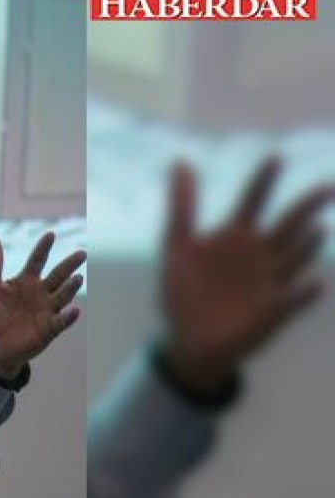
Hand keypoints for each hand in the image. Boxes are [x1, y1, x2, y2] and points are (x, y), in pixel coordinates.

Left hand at [0, 232, 85, 378]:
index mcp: (26, 280)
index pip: (37, 260)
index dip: (43, 248)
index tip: (50, 235)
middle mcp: (40, 293)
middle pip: (58, 275)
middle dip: (69, 265)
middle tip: (81, 253)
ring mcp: (46, 310)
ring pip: (63, 295)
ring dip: (71, 288)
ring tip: (78, 278)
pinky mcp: (49, 328)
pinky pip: (61, 321)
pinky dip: (68, 316)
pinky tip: (75, 310)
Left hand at [160, 158, 330, 393]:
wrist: (184, 340)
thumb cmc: (183, 292)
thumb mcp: (177, 247)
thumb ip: (181, 207)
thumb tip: (181, 160)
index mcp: (235, 236)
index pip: (253, 202)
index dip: (262, 181)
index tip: (275, 158)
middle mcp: (259, 255)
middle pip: (287, 225)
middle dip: (305, 207)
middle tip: (325, 188)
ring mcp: (268, 282)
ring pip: (294, 258)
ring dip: (305, 246)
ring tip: (316, 229)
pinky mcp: (272, 312)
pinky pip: (292, 301)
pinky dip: (303, 294)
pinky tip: (313, 284)